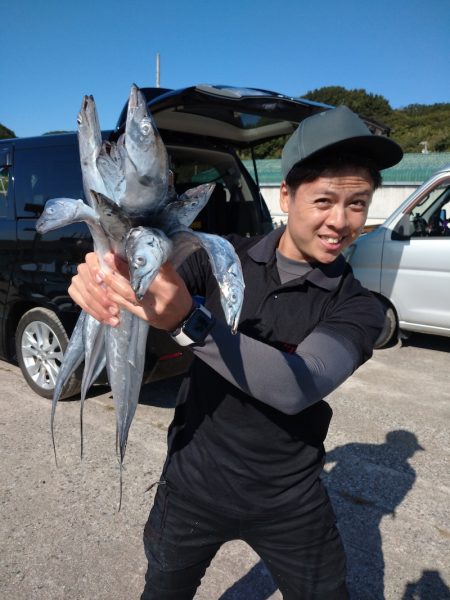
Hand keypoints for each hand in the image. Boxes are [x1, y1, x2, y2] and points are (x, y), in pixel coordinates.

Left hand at [68, 252, 192, 330]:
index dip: (133, 263)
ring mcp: (149, 310)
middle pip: (134, 284)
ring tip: (101, 272)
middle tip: (106, 259)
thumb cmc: (179, 295)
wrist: (183, 319)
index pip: (149, 273)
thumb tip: (146, 250)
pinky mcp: (142, 317)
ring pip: (127, 295)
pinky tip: (106, 289)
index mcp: (168, 287)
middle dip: (118, 271)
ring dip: (112, 283)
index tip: (121, 253)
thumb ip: (162, 267)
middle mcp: (157, 299)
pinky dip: (115, 297)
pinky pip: (126, 306)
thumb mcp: (176, 279)